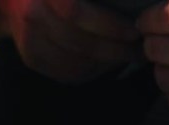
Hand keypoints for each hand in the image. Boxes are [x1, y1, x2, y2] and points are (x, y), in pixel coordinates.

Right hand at [4, 0, 142, 82]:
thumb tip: (129, 6)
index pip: (76, 12)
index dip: (108, 25)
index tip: (134, 30)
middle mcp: (32, 16)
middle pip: (79, 42)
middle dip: (115, 49)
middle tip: (140, 49)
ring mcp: (29, 40)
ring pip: (74, 62)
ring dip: (106, 64)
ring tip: (128, 57)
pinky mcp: (31, 58)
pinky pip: (66, 73)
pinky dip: (90, 71)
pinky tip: (106, 64)